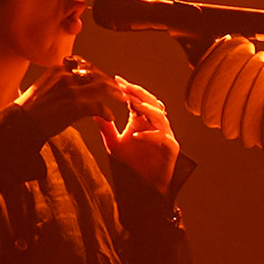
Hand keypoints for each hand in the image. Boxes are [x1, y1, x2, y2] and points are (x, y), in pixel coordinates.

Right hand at [5, 57, 124, 145]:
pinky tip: (110, 117)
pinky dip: (106, 112)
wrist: (20, 122)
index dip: (98, 73)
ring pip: (102, 88)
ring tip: (121, 100)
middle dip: (110, 82)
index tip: (104, 79)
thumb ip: (59, 79)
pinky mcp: (74, 107)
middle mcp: (66, 76)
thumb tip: (71, 78)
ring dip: (115, 94)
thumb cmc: (30, 108)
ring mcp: (71, 91)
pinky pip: (98, 107)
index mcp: (58, 69)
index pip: (85, 65)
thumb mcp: (43, 85)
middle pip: (96, 74)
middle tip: (118, 90)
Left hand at [97, 75, 179, 195]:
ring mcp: (165, 134)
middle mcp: (155, 123)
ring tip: (132, 106)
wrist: (146, 183)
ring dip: (146, 109)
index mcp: (143, 119)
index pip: (137, 99)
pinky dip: (150, 135)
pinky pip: (163, 138)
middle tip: (125, 87)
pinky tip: (136, 135)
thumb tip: (93, 112)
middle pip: (150, 102)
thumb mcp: (114, 143)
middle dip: (138, 93)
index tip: (116, 80)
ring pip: (159, 116)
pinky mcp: (170, 148)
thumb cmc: (133, 161)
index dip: (128, 89)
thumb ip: (105, 128)